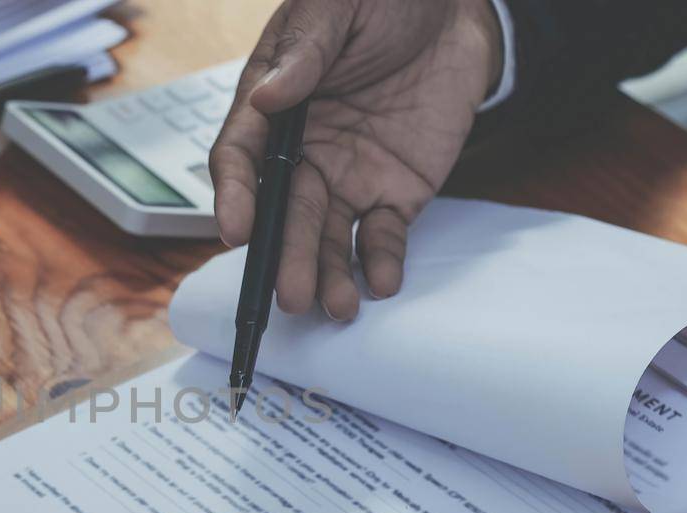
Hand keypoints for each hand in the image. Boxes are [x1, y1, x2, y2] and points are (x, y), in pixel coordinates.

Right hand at [211, 0, 503, 316]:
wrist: (452, 12)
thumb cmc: (380, 1)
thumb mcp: (338, 6)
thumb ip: (306, 50)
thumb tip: (270, 94)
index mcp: (273, 107)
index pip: (241, 157)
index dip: (234, 194)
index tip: (236, 228)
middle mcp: (303, 153)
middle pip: (285, 213)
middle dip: (286, 256)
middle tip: (290, 295)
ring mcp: (347, 177)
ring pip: (327, 237)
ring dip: (327, 274)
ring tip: (335, 308)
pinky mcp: (394, 193)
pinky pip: (382, 236)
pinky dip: (380, 263)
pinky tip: (380, 283)